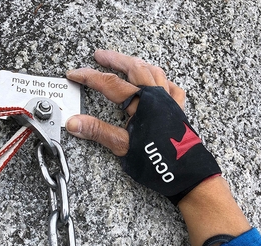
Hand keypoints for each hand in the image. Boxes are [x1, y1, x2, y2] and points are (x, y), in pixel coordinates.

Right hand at [65, 49, 185, 155]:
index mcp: (142, 102)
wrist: (187, 173)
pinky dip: (161, 80)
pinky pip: (171, 87)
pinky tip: (158, 82)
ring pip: (154, 72)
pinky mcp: (178, 110)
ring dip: (137, 64)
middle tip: (99, 55)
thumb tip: (73, 123)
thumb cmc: (157, 161)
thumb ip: (98, 131)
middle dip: (115, 59)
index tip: (74, 74)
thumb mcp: (123, 146)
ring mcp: (170, 101)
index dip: (89, 77)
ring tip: (125, 62)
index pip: (110, 83)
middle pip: (134, 68)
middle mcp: (157, 96)